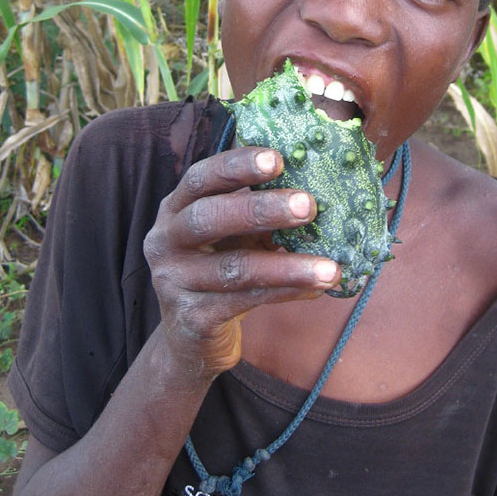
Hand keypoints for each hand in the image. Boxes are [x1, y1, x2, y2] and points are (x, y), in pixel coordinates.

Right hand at [143, 146, 340, 376]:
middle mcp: (166, 241)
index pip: (201, 177)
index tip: (278, 159)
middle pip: (209, 217)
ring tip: (330, 268)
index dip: (237, 165)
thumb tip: (319, 182)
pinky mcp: (191, 319)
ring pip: (234, 268)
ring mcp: (174, 282)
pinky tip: (316, 289)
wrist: (191, 336)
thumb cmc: (220, 266)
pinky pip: (244, 302)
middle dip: (261, 209)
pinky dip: (285, 293)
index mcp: (175, 208)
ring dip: (288, 267)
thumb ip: (258, 207)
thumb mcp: (232, 232)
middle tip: (309, 205)